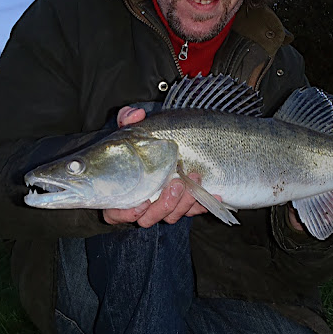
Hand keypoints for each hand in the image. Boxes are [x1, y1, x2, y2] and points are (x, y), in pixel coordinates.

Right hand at [102, 106, 214, 226]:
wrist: (165, 145)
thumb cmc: (141, 143)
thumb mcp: (132, 129)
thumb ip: (128, 121)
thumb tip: (135, 114)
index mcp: (121, 193)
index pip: (117, 214)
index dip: (128, 213)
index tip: (142, 202)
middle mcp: (141, 205)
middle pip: (148, 218)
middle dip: (165, 205)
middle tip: (177, 183)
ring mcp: (162, 207)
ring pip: (171, 217)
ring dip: (184, 202)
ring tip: (194, 179)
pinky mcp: (182, 205)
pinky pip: (192, 211)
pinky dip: (203, 205)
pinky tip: (215, 195)